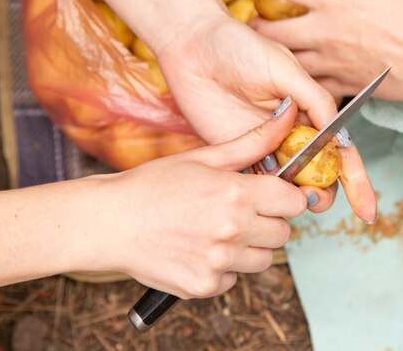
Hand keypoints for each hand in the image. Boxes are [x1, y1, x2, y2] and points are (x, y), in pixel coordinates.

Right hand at [96, 101, 304, 298]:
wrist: (107, 223)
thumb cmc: (152, 186)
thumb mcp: (203, 157)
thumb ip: (253, 142)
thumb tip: (288, 116)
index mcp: (236, 194)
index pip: (295, 202)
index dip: (286, 198)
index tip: (272, 196)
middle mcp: (233, 230)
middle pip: (283, 233)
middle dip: (268, 222)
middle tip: (239, 212)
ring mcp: (219, 262)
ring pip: (263, 259)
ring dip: (249, 247)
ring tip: (217, 231)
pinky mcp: (204, 286)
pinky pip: (234, 279)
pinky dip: (223, 268)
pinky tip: (199, 250)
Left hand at [152, 12, 376, 221]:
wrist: (192, 46)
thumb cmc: (240, 48)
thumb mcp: (285, 67)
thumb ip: (315, 99)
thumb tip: (338, 136)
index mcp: (310, 114)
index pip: (340, 152)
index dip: (356, 182)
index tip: (366, 210)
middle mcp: (291, 135)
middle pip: (317, 176)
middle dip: (323, 194)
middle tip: (313, 198)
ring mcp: (264, 147)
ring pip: (288, 185)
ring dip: (293, 198)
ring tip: (289, 197)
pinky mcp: (236, 153)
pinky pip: (254, 182)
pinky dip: (262, 194)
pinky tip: (260, 192)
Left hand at [237, 0, 402, 101]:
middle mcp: (323, 30)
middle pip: (272, 32)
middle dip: (255, 28)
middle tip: (250, 24)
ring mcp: (331, 61)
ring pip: (287, 62)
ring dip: (274, 57)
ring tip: (268, 55)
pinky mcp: (343, 84)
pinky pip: (312, 84)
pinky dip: (303, 81)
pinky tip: (299, 79)